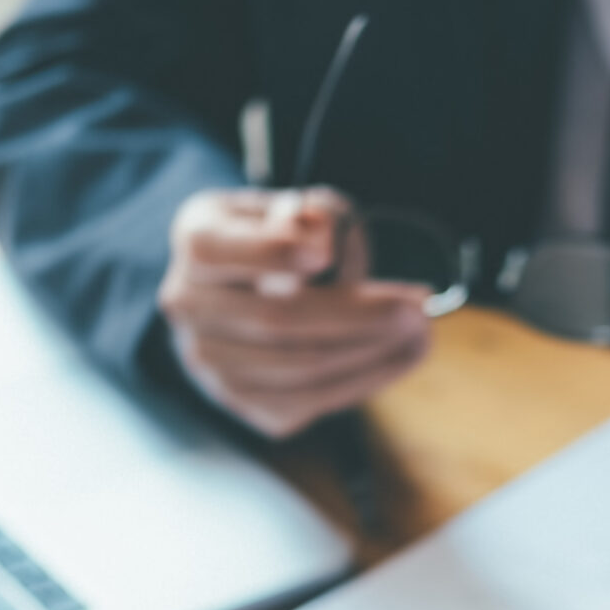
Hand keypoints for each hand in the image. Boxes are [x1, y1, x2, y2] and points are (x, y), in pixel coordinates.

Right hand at [158, 186, 432, 439]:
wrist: (255, 291)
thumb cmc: (286, 238)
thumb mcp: (300, 208)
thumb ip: (313, 216)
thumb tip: (323, 239)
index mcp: (196, 240)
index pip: (214, 250)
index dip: (270, 254)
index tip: (325, 253)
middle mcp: (188, 304)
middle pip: (273, 319)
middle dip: (356, 315)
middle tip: (416, 307)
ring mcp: (209, 361)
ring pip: (298, 368)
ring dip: (371, 353)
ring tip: (421, 332)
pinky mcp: (243, 401)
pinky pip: (309, 400)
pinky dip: (365, 380)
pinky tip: (402, 357)